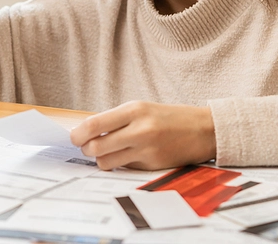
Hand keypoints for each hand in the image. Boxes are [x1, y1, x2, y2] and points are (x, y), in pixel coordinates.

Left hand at [69, 101, 216, 170]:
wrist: (203, 129)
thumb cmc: (168, 117)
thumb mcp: (142, 109)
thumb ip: (115, 119)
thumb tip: (85, 132)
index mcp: (134, 110)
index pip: (94, 124)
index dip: (77, 134)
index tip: (74, 137)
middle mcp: (139, 129)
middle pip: (95, 147)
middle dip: (86, 149)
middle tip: (87, 146)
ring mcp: (146, 150)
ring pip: (106, 162)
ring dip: (101, 159)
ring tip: (107, 152)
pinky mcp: (151, 166)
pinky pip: (123, 168)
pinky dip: (119, 164)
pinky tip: (127, 156)